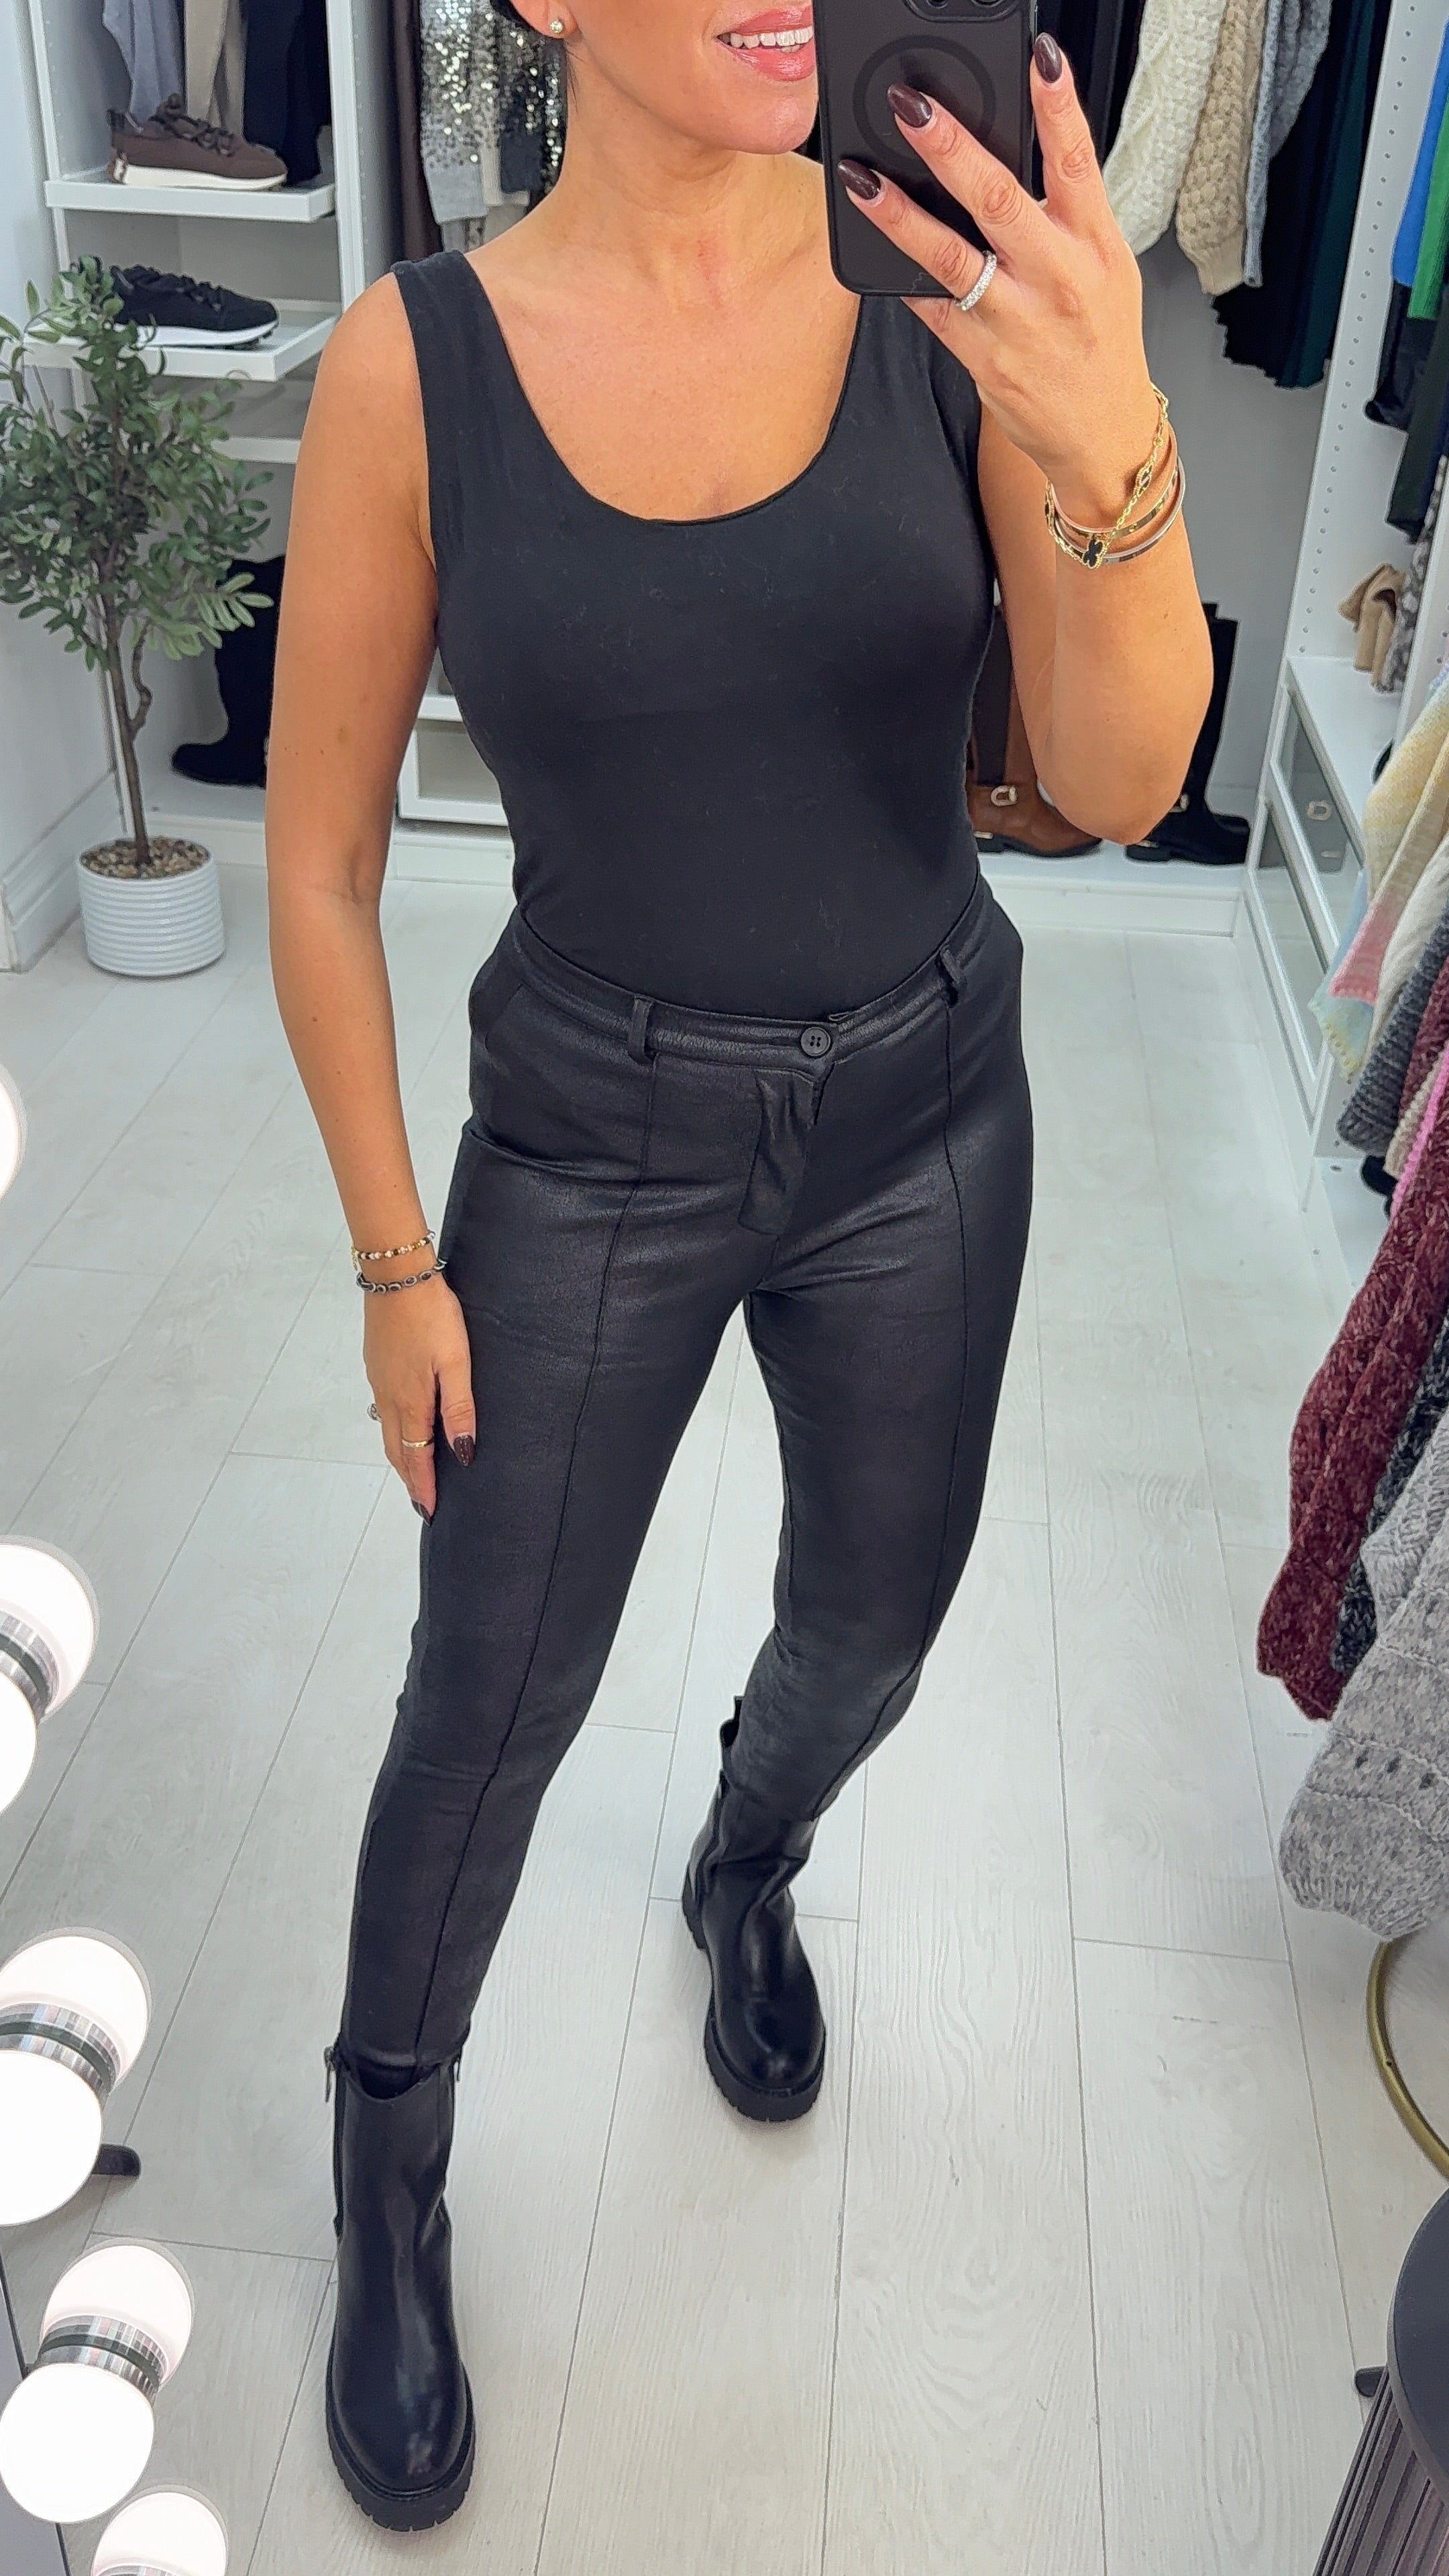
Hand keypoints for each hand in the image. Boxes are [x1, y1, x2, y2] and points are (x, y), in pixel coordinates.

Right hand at [363, 1271, 475, 1517]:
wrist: (396, 1275)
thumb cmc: (431, 1314)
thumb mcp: (456, 1361)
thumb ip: (459, 1407)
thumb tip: (463, 1452)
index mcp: (410, 1401)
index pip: (416, 1457)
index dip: (423, 1487)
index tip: (429, 1511)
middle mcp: (389, 1397)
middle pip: (397, 1450)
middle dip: (410, 1479)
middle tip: (422, 1502)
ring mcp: (378, 1381)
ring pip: (388, 1431)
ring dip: (401, 1456)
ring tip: (415, 1473)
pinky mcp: (376, 1365)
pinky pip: (384, 1410)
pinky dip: (395, 1431)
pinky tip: (404, 1427)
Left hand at [838, 37, 1158, 528]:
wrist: (1103, 436)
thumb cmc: (1103, 344)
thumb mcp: (1107, 268)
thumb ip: (1068, 214)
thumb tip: (1012, 160)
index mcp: (1095, 245)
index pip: (1077, 162)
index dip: (1058, 106)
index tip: (1038, 59)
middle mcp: (1058, 279)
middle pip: (1000, 199)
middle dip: (951, 148)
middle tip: (912, 107)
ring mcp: (1018, 322)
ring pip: (952, 258)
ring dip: (901, 215)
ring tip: (862, 180)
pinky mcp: (985, 360)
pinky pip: (933, 310)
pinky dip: (901, 279)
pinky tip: (874, 249)